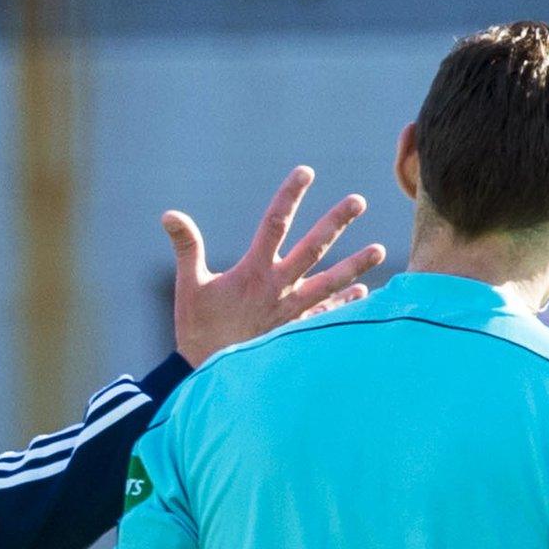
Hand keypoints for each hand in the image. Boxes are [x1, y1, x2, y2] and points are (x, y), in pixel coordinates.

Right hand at [167, 166, 385, 365]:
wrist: (209, 376)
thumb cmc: (198, 330)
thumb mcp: (190, 286)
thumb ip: (187, 247)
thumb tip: (169, 214)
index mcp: (254, 271)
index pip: (274, 224)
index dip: (288, 196)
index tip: (305, 172)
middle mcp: (279, 288)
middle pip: (314, 248)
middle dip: (336, 222)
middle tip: (358, 201)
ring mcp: (293, 311)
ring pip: (331, 283)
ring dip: (356, 266)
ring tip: (379, 250)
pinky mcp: (297, 331)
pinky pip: (327, 315)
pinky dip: (345, 304)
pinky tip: (364, 294)